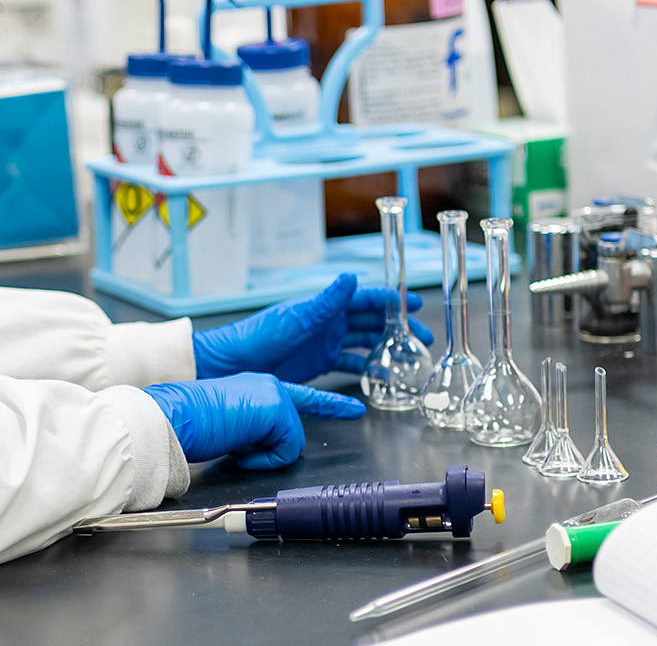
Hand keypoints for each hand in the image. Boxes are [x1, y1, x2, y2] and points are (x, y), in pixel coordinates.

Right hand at [143, 373, 365, 468]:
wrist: (174, 418)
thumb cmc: (190, 424)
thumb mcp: (231, 426)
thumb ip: (255, 430)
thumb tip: (262, 449)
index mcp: (258, 386)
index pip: (301, 397)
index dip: (330, 405)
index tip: (355, 409)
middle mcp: (270, 384)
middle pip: (292, 433)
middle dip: (270, 450)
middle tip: (237, 447)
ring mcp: (274, 393)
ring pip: (291, 443)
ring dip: (265, 455)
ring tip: (235, 445)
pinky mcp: (275, 408)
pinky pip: (286, 451)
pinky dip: (264, 460)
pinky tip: (240, 449)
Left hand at [191, 274, 432, 383]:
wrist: (233, 364)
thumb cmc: (259, 337)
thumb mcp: (297, 318)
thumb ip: (327, 300)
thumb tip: (352, 277)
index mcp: (326, 307)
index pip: (366, 299)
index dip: (392, 300)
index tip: (416, 303)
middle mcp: (329, 323)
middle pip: (372, 322)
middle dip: (398, 327)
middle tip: (423, 337)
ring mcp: (325, 343)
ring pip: (364, 343)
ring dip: (387, 348)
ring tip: (410, 357)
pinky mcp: (318, 365)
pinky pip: (348, 366)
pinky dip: (366, 372)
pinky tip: (381, 380)